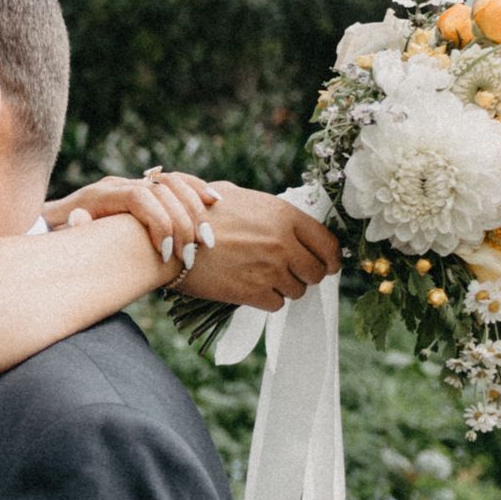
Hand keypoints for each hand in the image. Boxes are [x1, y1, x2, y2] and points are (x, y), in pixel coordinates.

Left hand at [45, 168, 218, 273]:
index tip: (165, 253)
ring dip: (195, 207)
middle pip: (162, 191)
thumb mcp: (56, 235)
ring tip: (207, 238)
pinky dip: (197, 189)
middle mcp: (118, 185)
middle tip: (192, 254)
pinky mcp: (145, 190)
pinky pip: (177, 183)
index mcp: (99, 195)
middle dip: (182, 222)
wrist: (52, 222)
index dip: (158, 222)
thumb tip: (81, 217)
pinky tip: (216, 203)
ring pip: (174, 183)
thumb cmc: (55, 235)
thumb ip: (68, 229)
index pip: (140, 197)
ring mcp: (133, 184)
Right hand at [174, 182, 341, 312]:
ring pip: (297, 290)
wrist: (169, 238)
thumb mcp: (238, 196)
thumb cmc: (198, 213)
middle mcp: (282, 242)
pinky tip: (251, 288)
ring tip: (263, 278)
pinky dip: (267, 299)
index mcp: (284, 215)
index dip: (331, 258)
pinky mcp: (253, 292)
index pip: (329, 244)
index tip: (327, 265)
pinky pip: (276, 304)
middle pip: (317, 272)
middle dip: (307, 274)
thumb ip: (268, 211)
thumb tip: (286, 222)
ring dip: (285, 287)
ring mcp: (270, 269)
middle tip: (292, 273)